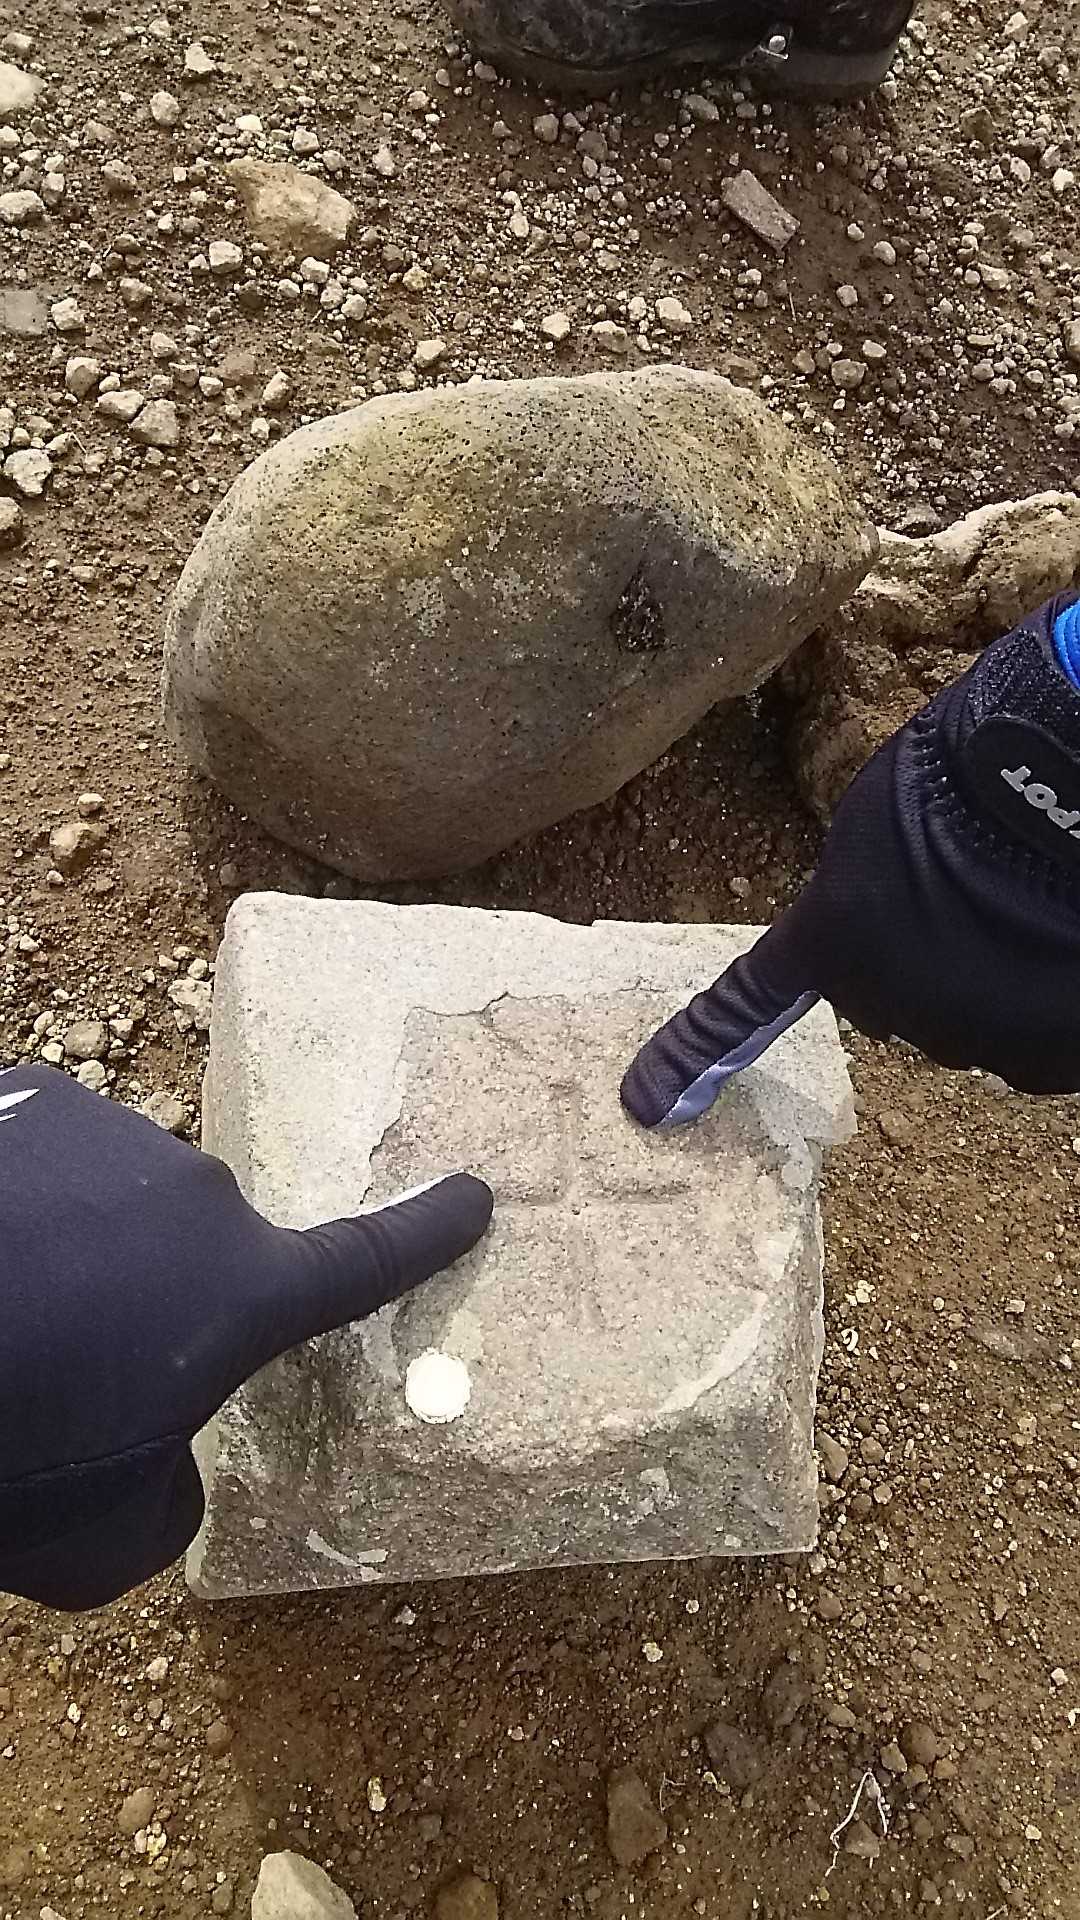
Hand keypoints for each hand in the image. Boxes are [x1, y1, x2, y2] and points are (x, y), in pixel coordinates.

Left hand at [0, 1066, 492, 1608]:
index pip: (363, 1262)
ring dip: (72, 1250)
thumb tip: (159, 1460)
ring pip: (112, 1199)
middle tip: (61, 1370)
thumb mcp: (101, 1539)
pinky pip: (41, 1157)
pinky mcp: (22, 1096)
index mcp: (240, 1291)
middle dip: (148, 1301)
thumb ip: (165, 1499)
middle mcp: (191, 1194)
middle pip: (196, 1250)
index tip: (475, 1193)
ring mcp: (103, 1131)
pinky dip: (12, 1203)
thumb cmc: (4, 1448)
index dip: (426, 1235)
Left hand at [622, 592, 1079, 1126]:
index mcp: (831, 939)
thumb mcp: (872, 818)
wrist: (1062, 793)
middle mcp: (886, 1005)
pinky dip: (1041, 1004)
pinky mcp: (1039, 1059)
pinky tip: (1057, 944)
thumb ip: (856, 885)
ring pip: (966, 1019)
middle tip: (965, 894)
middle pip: (893, 998)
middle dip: (917, 960)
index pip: (746, 1003)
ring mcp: (965, 1038)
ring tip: (1025, 906)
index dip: (692, 1054)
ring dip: (985, 979)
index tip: (645, 1105)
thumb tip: (883, 916)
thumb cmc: (967, 778)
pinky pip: (1030, 1039)